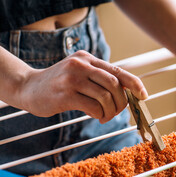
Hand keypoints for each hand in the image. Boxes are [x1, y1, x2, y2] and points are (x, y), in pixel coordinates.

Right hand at [18, 50, 146, 122]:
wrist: (29, 87)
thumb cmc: (60, 84)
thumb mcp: (80, 74)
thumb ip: (100, 79)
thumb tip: (128, 94)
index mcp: (88, 58)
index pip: (118, 71)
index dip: (135, 83)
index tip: (144, 95)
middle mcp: (81, 64)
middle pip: (115, 85)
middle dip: (122, 102)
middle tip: (117, 111)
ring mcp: (72, 78)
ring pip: (105, 97)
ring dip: (110, 111)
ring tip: (105, 116)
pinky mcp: (65, 94)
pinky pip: (93, 107)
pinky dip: (100, 115)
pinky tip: (96, 116)